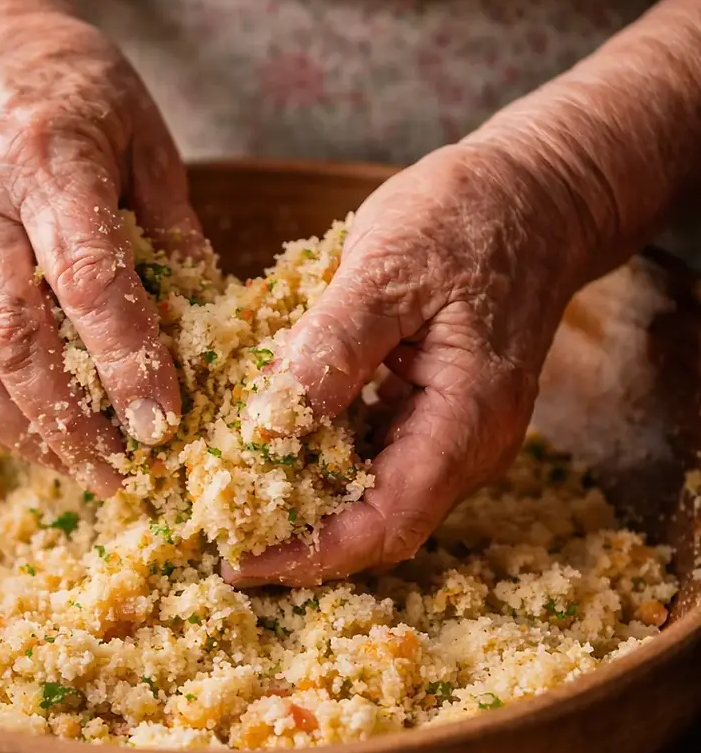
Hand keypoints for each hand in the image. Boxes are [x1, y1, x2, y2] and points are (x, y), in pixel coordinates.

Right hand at [0, 10, 208, 494]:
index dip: (125, 359)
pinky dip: (0, 419)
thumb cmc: (82, 95)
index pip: (86, 277)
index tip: (164, 424)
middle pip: (12, 336)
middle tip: (128, 476)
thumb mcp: (149, 138)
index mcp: (49, 160)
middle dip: (72, 420)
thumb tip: (213, 327)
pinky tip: (52, 443)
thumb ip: (177, 229)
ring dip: (32, 435)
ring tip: (94, 474)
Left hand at [227, 142, 594, 585]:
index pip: (388, 524)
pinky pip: (374, 457)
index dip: (310, 554)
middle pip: (379, 527)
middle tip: (216, 532)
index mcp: (466, 422)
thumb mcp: (391, 265)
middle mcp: (467, 446)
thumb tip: (271, 422)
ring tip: (229, 497)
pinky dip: (321, 460)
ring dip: (305, 505)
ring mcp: (453, 432)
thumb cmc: (470, 217)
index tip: (238, 561)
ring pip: (374, 497)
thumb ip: (334, 344)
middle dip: (298, 541)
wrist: (536, 191)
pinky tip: (270, 442)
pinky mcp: (432, 411)